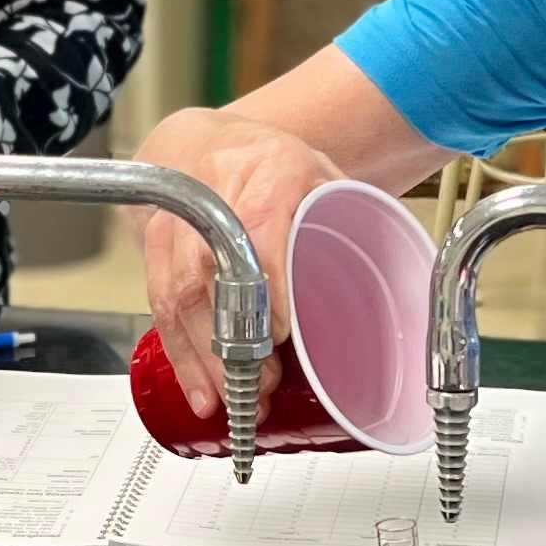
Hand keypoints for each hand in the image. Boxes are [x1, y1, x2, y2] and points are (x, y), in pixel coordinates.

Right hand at [131, 104, 342, 419]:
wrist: (213, 143)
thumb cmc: (275, 165)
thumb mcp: (324, 179)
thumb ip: (348, 226)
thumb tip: (390, 294)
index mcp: (270, 169)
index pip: (259, 228)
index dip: (265, 285)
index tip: (279, 334)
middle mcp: (214, 192)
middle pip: (210, 269)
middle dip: (232, 339)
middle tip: (261, 383)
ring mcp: (178, 219)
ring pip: (179, 295)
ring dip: (205, 358)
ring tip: (232, 401)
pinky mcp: (155, 246)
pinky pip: (160, 306)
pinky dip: (182, 355)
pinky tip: (201, 389)